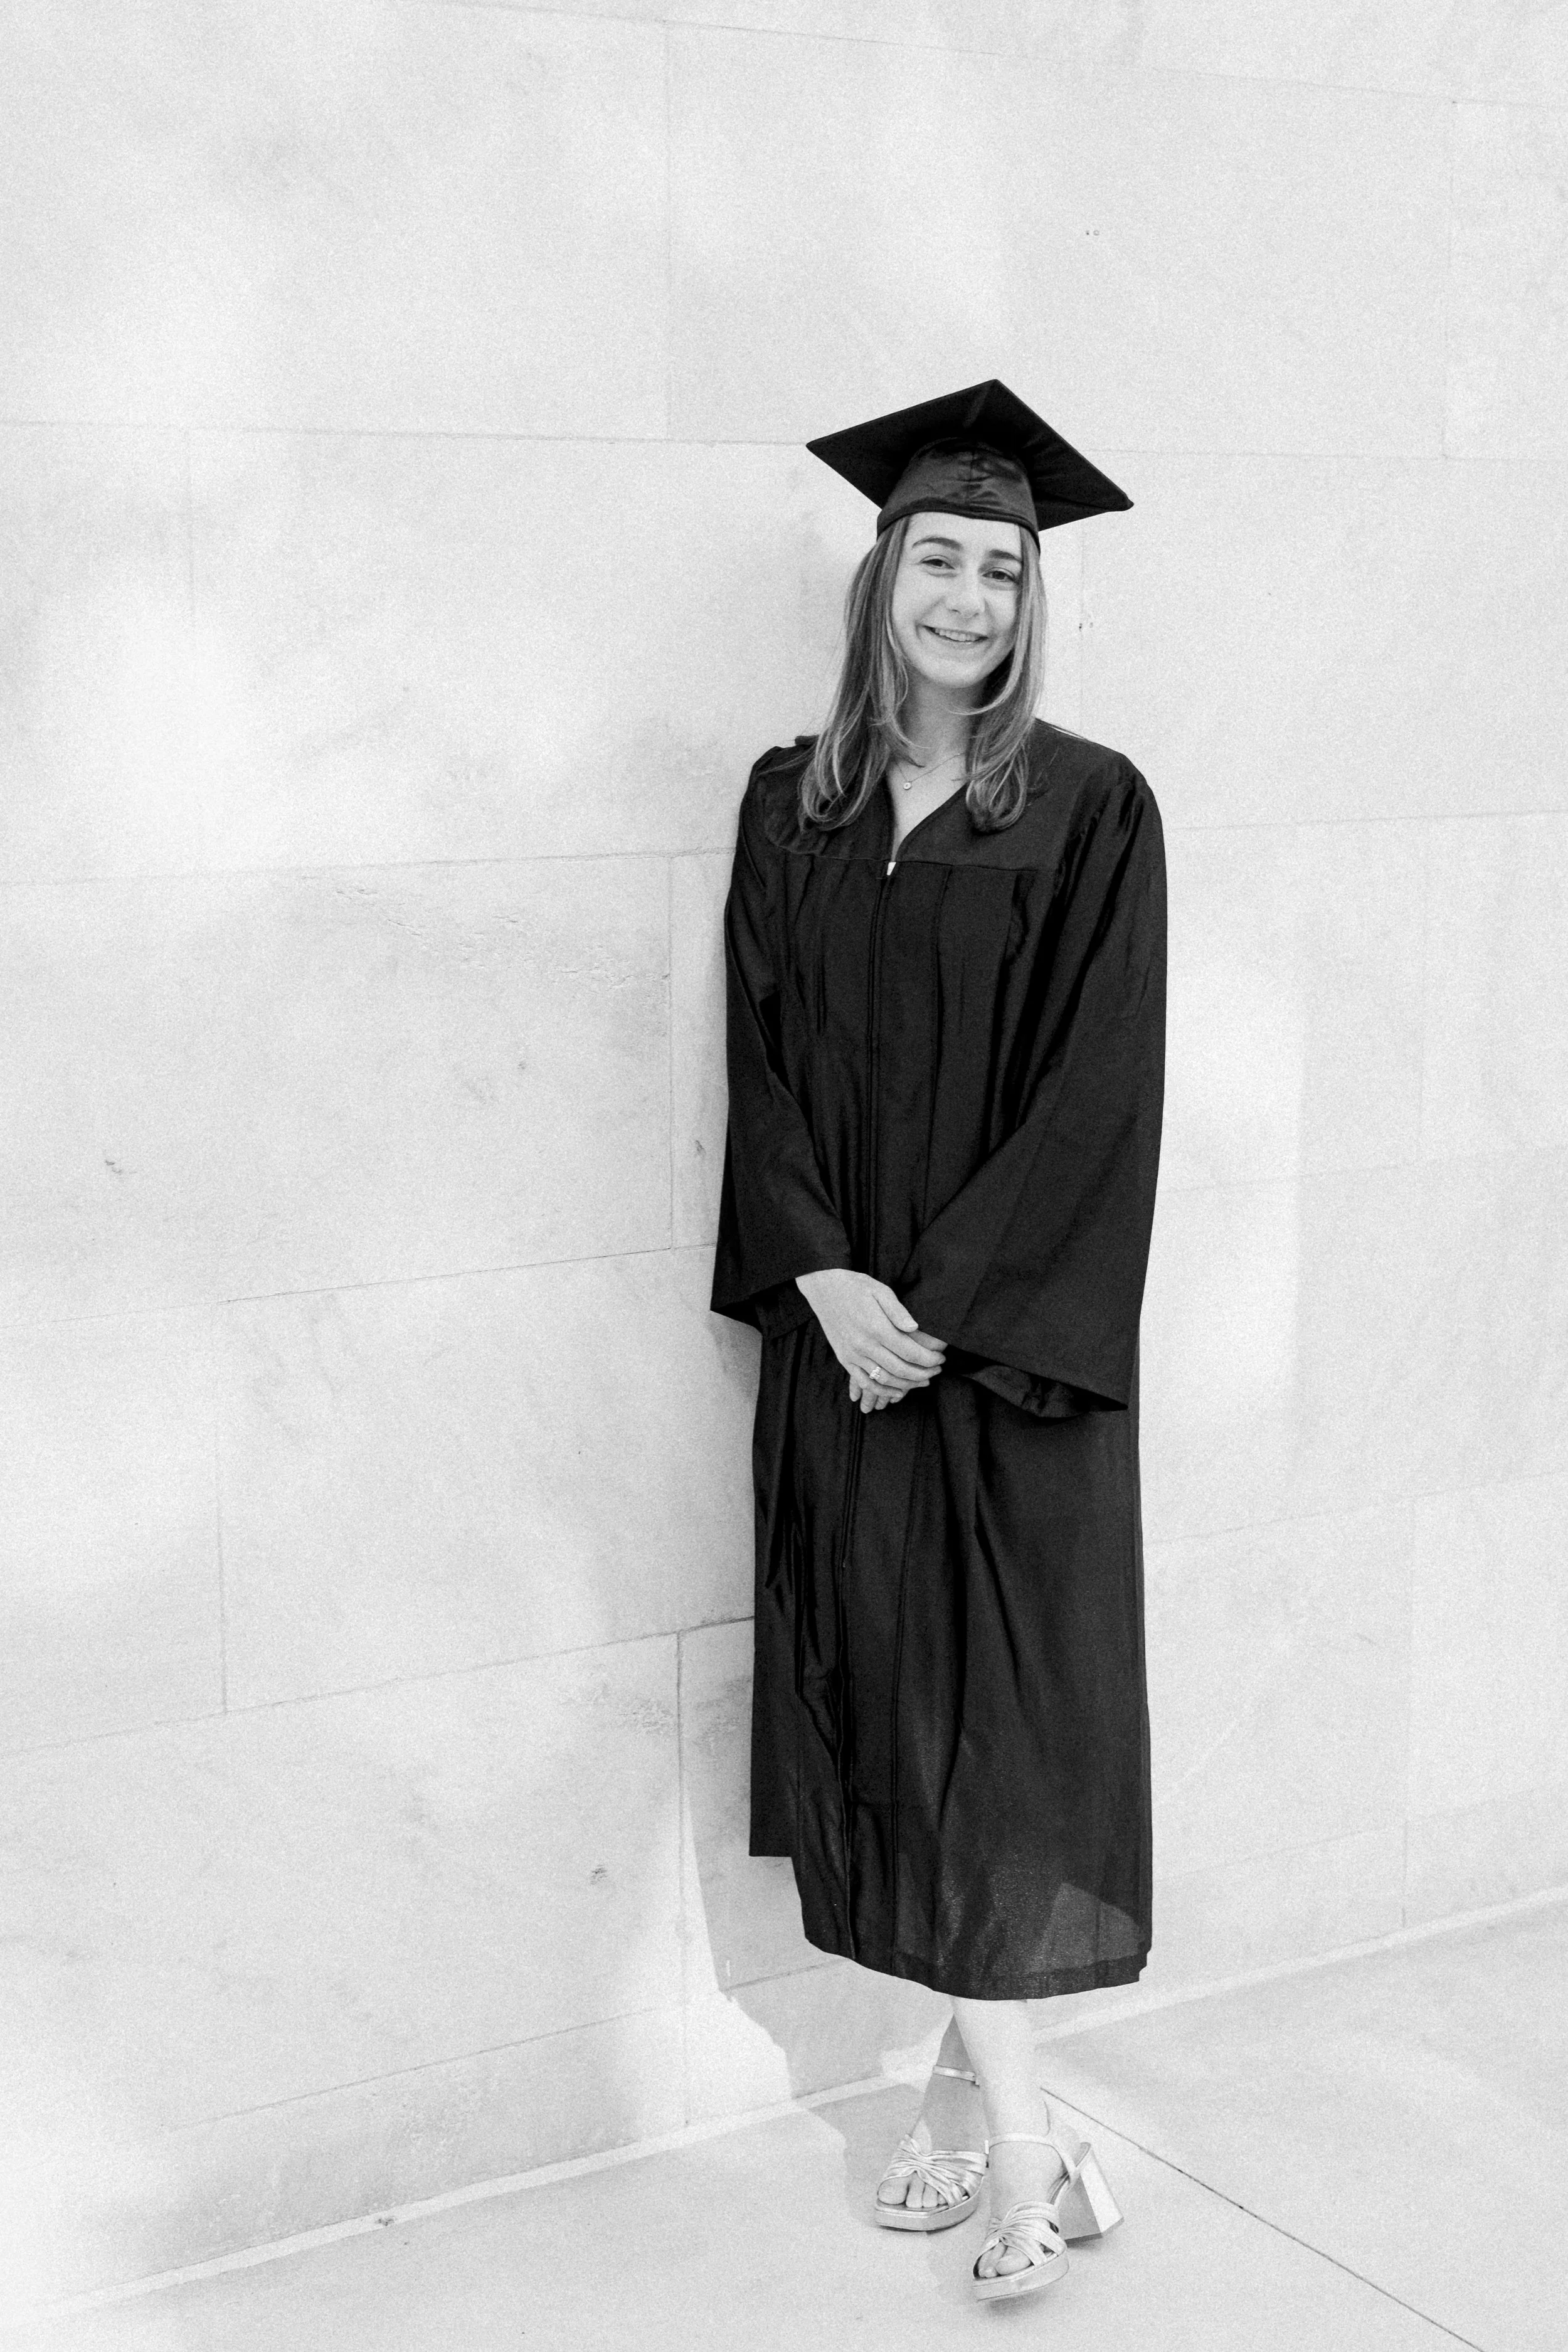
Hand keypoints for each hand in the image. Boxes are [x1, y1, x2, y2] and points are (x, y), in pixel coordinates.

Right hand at [795, 1270, 946, 1414]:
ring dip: (907, 1384)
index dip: (929, 1359)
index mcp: (877, 1328)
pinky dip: (882, 1391)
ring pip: (885, 1379)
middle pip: (900, 1369)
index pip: (910, 1352)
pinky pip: (865, 1382)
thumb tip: (916, 1328)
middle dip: (923, 1374)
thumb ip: (898, 1311)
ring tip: (923, 1381)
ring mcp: (853, 1355)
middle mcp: (865, 1345)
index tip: (941, 1358)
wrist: (824, 1288)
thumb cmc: (855, 1287)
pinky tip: (897, 1392)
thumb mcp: (880, 1290)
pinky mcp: (845, 1359)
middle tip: (937, 1370)